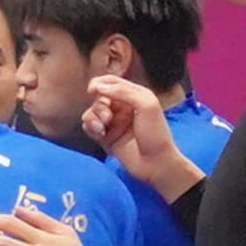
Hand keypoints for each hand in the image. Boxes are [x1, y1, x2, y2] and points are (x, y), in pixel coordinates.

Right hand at [86, 74, 197, 196]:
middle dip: (99, 106)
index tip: (92, 90)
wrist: (155, 164)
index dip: (99, 83)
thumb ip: (123, 91)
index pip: (111, 82)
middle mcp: (122, 108)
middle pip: (99, 98)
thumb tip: (98, 86)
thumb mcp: (146, 104)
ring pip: (91, 112)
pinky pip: (89, 127)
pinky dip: (90, 128)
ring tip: (103, 130)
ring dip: (93, 118)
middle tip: (108, 118)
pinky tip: (100, 134)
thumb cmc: (155, 133)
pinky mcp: (106, 138)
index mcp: (133, 96)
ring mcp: (113, 123)